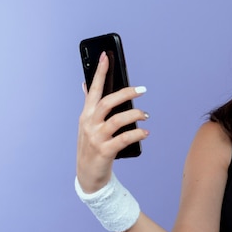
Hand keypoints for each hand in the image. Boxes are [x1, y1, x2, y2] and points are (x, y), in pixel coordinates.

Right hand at [76, 51, 148, 192]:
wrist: (88, 175)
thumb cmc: (91, 146)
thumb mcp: (87, 124)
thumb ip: (90, 105)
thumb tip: (86, 84)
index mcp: (86, 115)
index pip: (93, 89)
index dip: (99, 72)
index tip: (106, 56)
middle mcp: (89, 124)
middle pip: (107, 102)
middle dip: (125, 93)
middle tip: (142, 90)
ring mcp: (96, 138)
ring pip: (117, 120)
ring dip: (135, 115)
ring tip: (146, 115)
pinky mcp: (105, 151)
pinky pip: (124, 139)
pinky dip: (137, 134)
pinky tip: (146, 132)